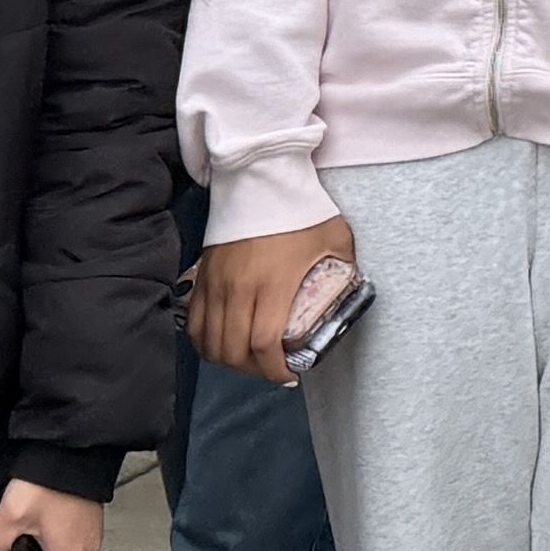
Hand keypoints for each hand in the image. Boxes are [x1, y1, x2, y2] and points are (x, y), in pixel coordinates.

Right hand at [193, 217, 354, 388]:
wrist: (260, 177)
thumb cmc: (300, 208)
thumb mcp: (336, 239)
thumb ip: (346, 270)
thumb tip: (355, 293)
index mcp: (273, 283)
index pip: (264, 345)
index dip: (274, 370)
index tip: (289, 374)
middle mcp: (239, 287)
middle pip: (233, 350)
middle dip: (253, 371)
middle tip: (271, 370)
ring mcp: (216, 282)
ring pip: (208, 341)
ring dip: (227, 359)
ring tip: (248, 359)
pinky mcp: (202, 274)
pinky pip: (194, 321)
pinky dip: (205, 340)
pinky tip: (224, 341)